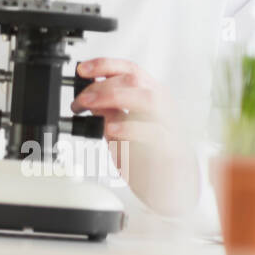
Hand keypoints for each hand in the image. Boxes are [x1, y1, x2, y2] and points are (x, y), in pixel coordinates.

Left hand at [71, 57, 197, 215]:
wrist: (174, 189)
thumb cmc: (150, 157)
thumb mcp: (122, 131)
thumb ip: (109, 113)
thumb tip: (88, 96)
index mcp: (152, 97)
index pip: (130, 69)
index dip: (104, 64)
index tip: (81, 70)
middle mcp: (163, 107)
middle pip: (135, 80)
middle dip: (102, 86)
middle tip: (80, 100)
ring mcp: (171, 126)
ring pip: (149, 99)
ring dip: (113, 98)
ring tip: (89, 106)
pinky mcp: (174, 149)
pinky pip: (154, 133)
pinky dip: (129, 128)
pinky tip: (110, 130)